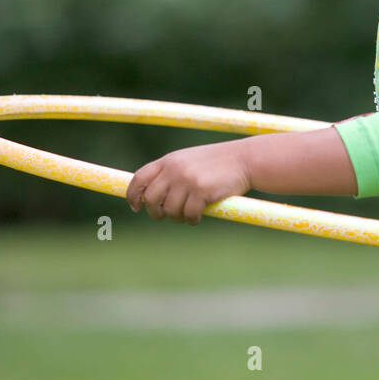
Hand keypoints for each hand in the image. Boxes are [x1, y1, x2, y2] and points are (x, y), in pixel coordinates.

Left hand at [126, 141, 252, 224]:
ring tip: (188, 214)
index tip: (136, 206)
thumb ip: (170, 173)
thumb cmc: (217, 163)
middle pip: (151, 198)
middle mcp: (175, 169)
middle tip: (167, 215)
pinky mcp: (202, 191)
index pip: (139, 178)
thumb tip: (150, 197)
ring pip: (170, 210)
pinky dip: (192, 219)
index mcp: (169, 160)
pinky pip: (189, 215)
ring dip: (178, 217)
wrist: (245, 159)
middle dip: (156, 212)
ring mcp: (188, 180)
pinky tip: (199, 216)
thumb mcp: (189, 161)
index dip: (133, 195)